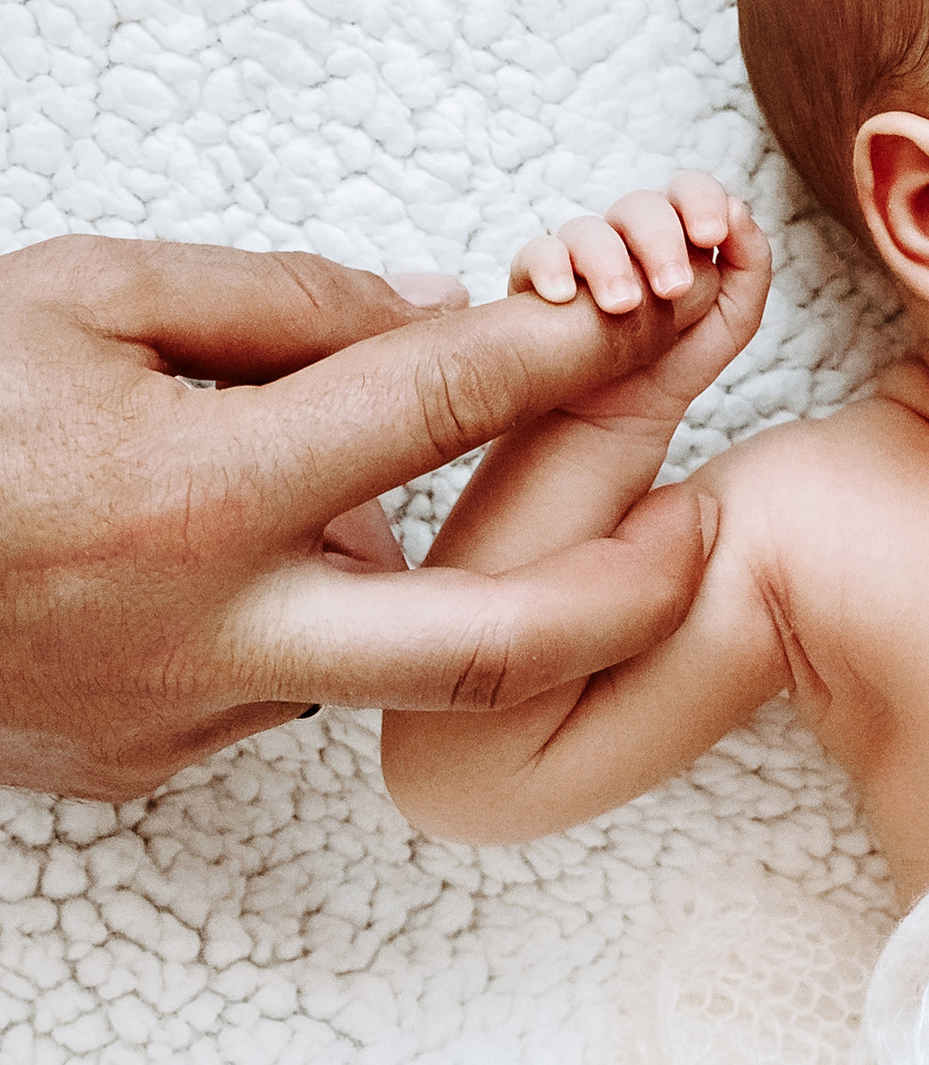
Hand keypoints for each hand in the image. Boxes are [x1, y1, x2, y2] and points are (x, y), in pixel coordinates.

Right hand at [0, 235, 732, 798]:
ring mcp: (181, 716)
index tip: (638, 316)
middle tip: (707, 536)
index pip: (439, 408)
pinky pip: (275, 689)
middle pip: (490, 643)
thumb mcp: (86, 296)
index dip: (561, 352)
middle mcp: (209, 627)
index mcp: (194, 492)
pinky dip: (301, 626)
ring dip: (439, 600)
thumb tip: (441, 316)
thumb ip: (279, 302)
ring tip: (478, 523)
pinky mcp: (147, 768)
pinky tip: (265, 568)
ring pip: (380, 669)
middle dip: (629, 594)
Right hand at [510, 178, 770, 433]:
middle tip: (673, 289)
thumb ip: (751, 264)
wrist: (622, 414)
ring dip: (609, 263)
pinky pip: (537, 255)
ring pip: (589, 230)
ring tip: (623, 307)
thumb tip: (740, 208)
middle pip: (641, 207)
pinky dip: (550, 269)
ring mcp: (580, 255)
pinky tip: (564, 298)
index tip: (711, 235)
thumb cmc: (677, 357)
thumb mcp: (733, 319)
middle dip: (661, 241)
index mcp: (677, 234)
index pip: (688, 191)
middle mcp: (626, 236)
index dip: (701, 200)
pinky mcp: (538, 280)